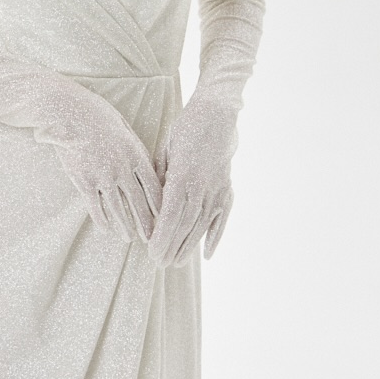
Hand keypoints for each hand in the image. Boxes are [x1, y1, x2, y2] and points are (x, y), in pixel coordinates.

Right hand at [38, 84, 163, 247]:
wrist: (69, 113)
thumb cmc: (98, 115)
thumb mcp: (125, 128)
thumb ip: (136, 149)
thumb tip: (146, 167)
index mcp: (135, 154)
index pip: (154, 187)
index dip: (161, 207)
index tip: (166, 219)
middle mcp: (122, 169)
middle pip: (138, 203)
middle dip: (147, 224)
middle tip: (152, 239)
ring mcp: (102, 177)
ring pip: (118, 209)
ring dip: (125, 226)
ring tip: (129, 238)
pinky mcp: (84, 181)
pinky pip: (95, 206)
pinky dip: (102, 220)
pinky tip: (106, 229)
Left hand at [148, 97, 236, 267]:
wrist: (217, 114)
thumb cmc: (185, 128)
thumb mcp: (165, 148)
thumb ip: (159, 176)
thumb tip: (152, 201)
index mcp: (182, 174)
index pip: (170, 213)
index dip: (162, 235)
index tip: (152, 252)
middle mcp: (202, 185)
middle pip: (185, 223)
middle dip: (172, 246)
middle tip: (159, 265)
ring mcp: (217, 188)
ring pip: (202, 224)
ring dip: (189, 246)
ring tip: (177, 264)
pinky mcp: (228, 188)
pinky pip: (222, 216)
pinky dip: (216, 236)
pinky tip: (207, 254)